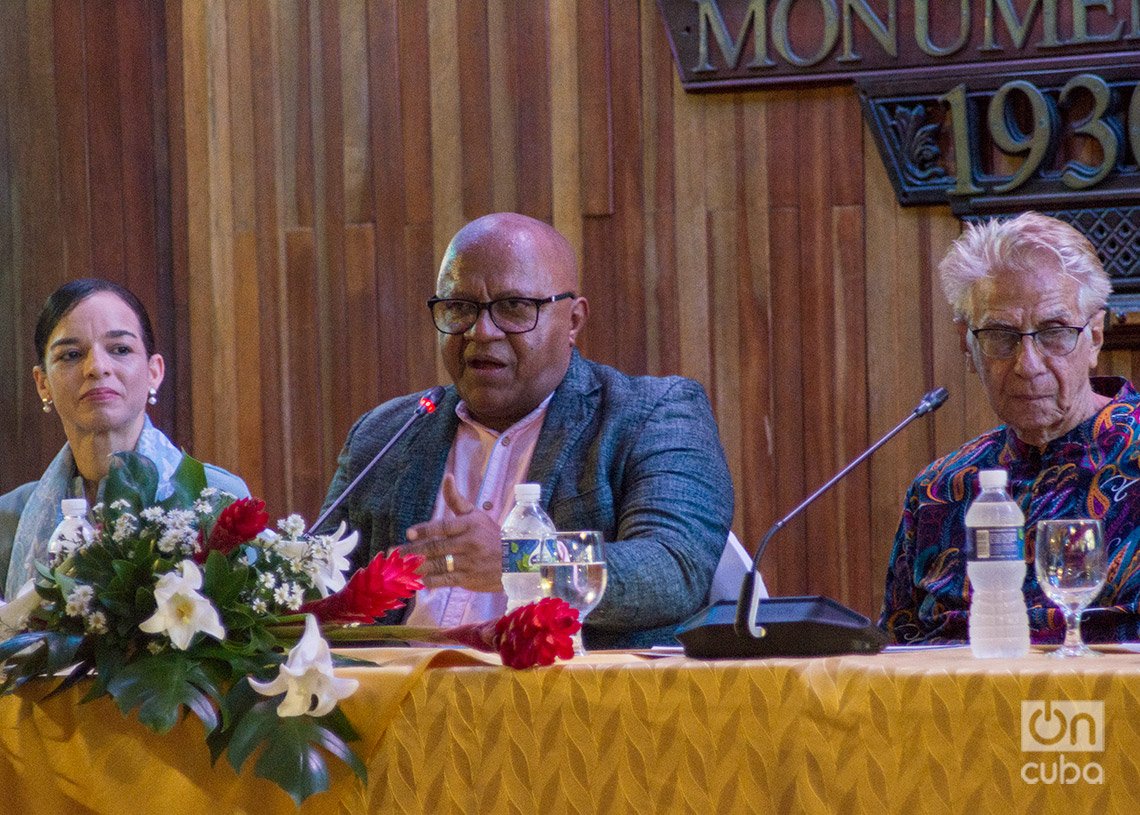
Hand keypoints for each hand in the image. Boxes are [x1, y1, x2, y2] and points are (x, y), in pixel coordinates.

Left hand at [403, 474, 502, 591]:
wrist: (515, 562)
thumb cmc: (490, 535)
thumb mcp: (476, 515)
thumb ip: (456, 500)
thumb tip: (447, 477)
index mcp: (470, 525)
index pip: (444, 527)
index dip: (426, 530)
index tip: (409, 533)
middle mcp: (469, 543)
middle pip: (437, 547)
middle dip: (414, 550)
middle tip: (395, 552)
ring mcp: (469, 562)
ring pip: (439, 565)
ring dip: (418, 566)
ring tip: (401, 566)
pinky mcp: (469, 579)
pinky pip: (446, 580)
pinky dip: (431, 581)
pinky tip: (418, 581)